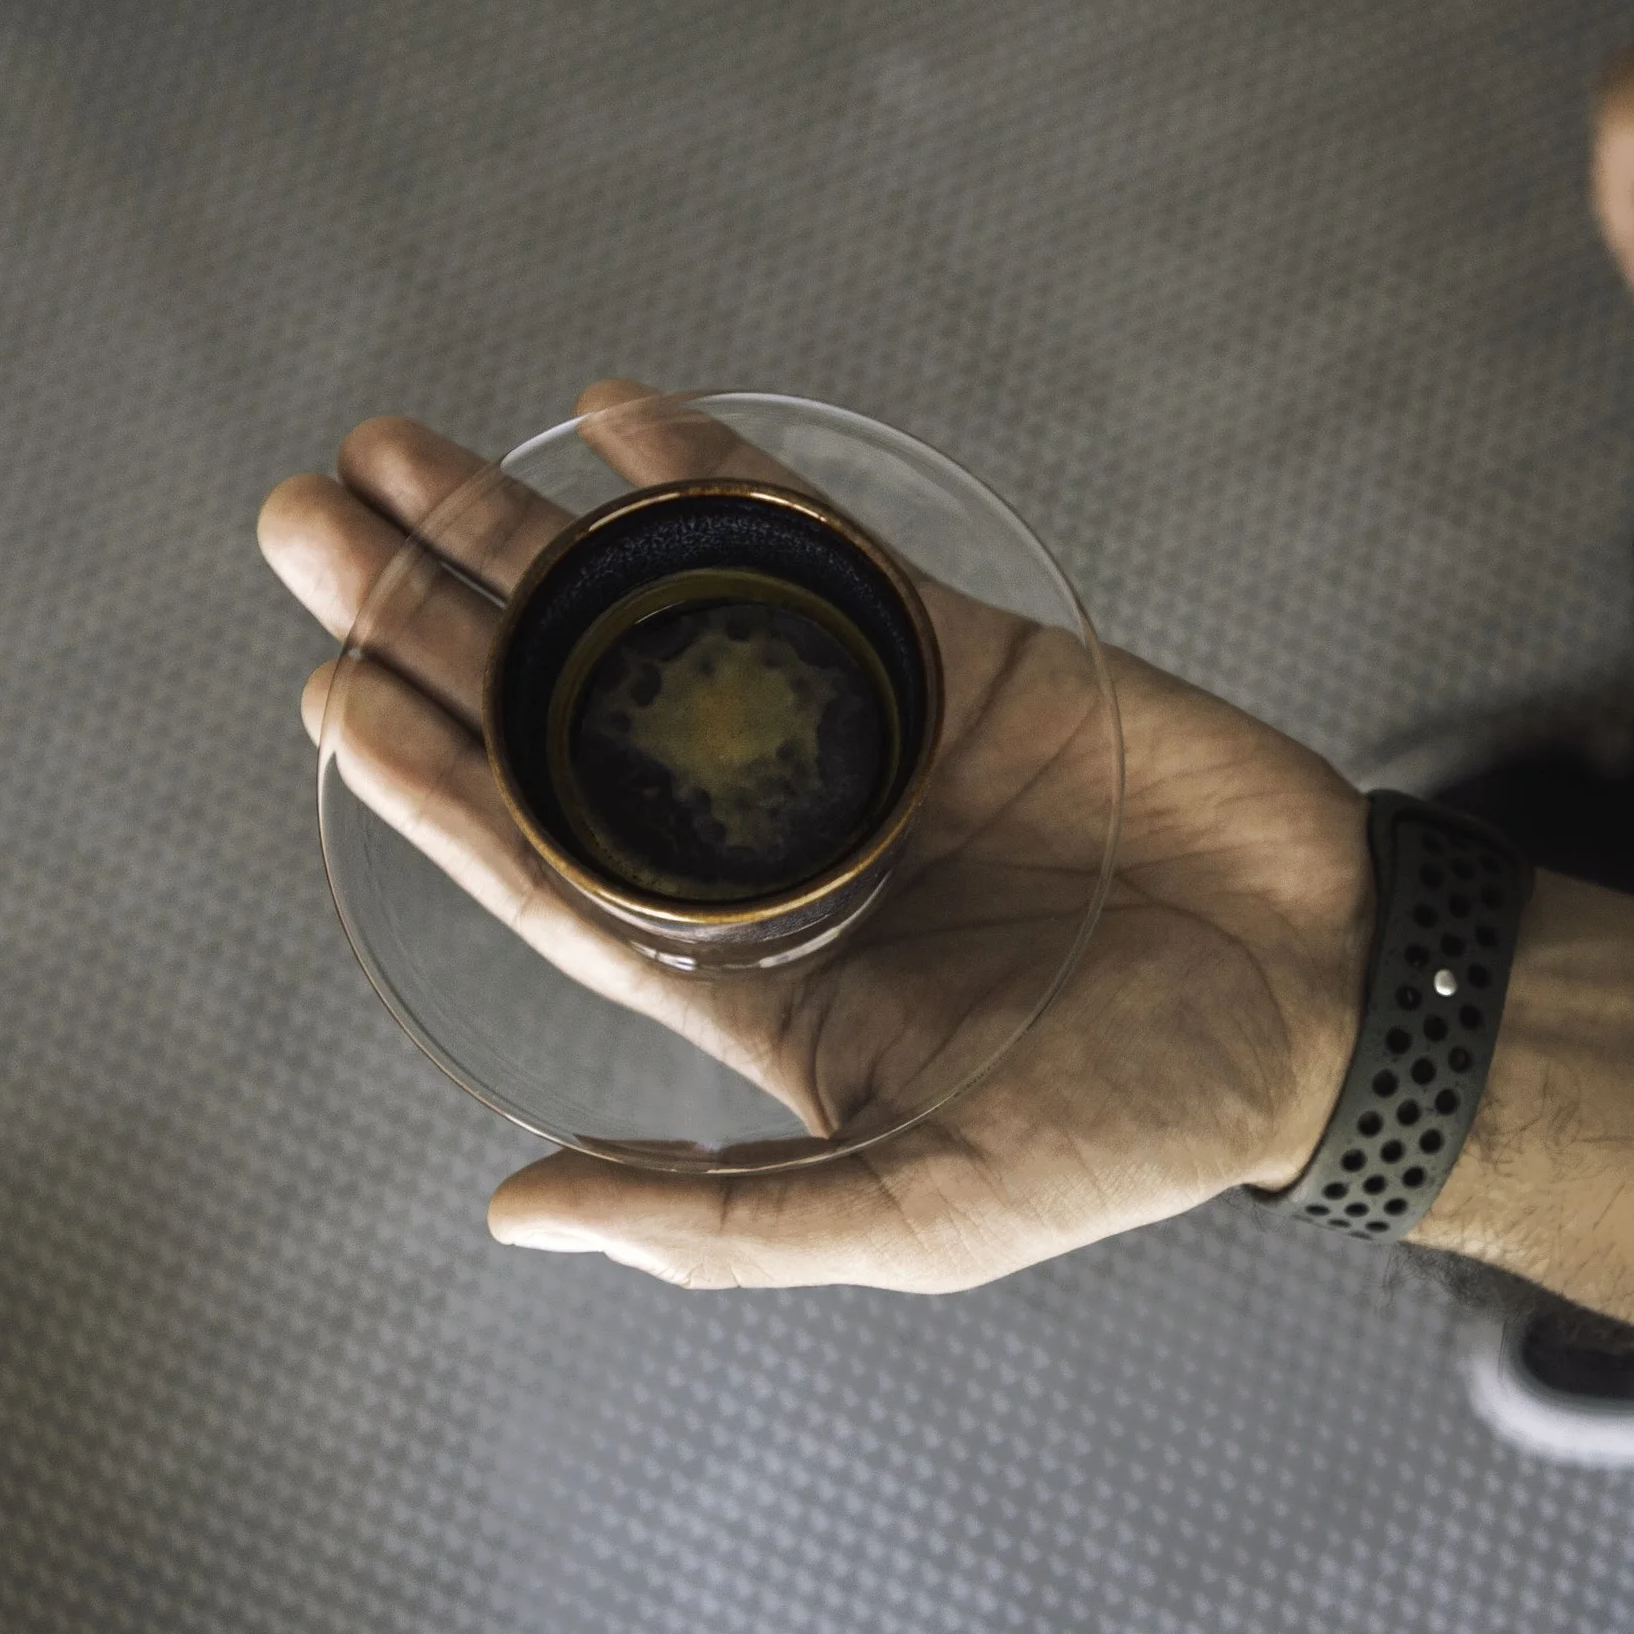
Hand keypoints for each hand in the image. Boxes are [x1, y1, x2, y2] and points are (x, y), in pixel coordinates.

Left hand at [257, 383, 1370, 1289]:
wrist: (1328, 996)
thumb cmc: (1131, 1125)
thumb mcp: (918, 1211)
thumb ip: (721, 1217)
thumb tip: (512, 1210)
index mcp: (749, 976)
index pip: (544, 860)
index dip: (430, 777)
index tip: (328, 688)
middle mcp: (778, 844)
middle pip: (559, 714)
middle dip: (434, 617)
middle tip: (305, 519)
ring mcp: (862, 736)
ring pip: (658, 612)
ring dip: (532, 530)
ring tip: (397, 449)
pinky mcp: (953, 654)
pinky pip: (812, 548)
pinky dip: (717, 479)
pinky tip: (616, 416)